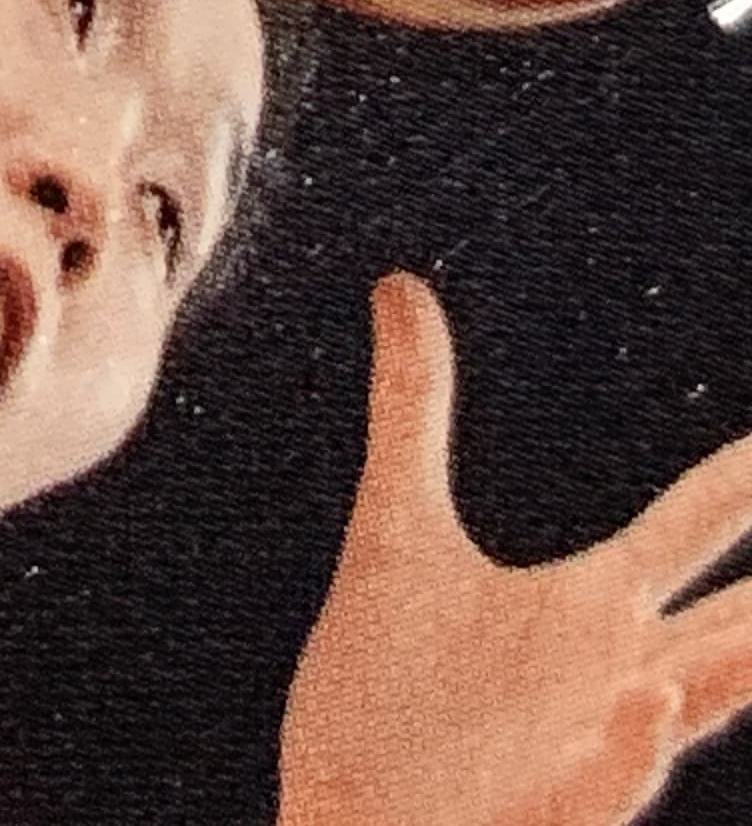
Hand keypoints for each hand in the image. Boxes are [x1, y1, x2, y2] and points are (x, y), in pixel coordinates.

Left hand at [281, 275, 751, 825]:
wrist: (342, 815)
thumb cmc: (382, 692)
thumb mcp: (396, 530)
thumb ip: (410, 411)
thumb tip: (399, 283)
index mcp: (589, 610)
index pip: (695, 526)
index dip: (748, 478)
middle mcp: (613, 677)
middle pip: (736, 622)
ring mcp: (587, 748)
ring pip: (691, 703)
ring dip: (735, 661)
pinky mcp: (544, 810)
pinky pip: (605, 784)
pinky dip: (631, 745)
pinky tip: (647, 697)